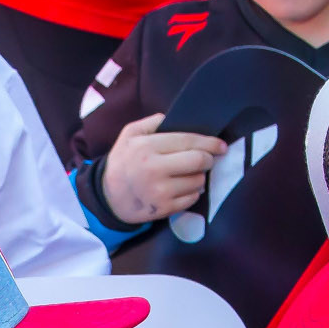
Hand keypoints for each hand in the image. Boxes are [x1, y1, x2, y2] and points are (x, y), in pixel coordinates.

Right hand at [104, 113, 227, 226]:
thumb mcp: (129, 135)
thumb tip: (174, 118)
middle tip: (206, 159)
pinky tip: (181, 188)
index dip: (209, 143)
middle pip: (198, 161)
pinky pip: (192, 198)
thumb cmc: (122, 162)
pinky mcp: (165, 208)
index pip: (188, 141)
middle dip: (207, 159)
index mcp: (147, 147)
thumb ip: (151, 123)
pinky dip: (192, 192)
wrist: (108, 197)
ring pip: (198, 181)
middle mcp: (155, 169)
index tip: (220, 145)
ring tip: (187, 174)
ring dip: (199, 177)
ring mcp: (161, 191)